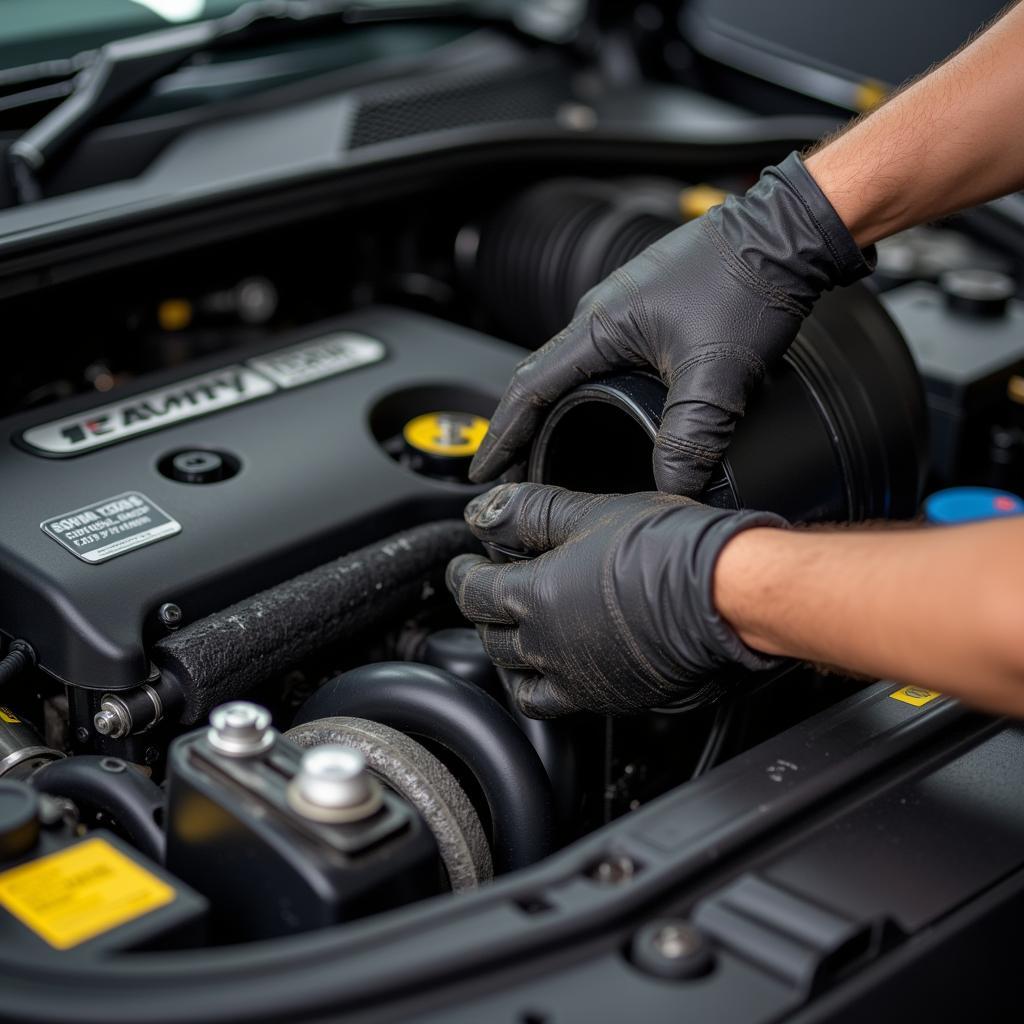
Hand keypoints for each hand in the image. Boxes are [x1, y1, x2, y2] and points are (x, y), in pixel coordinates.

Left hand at [445, 483, 785, 717]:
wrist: (725, 596)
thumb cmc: (667, 550)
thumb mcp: (589, 512)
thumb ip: (528, 512)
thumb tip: (485, 512)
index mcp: (533, 597)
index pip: (472, 590)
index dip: (462, 573)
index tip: (463, 564)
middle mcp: (546, 646)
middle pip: (490, 634)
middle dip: (481, 610)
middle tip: (488, 590)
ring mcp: (577, 678)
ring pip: (516, 674)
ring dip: (506, 651)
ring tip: (514, 631)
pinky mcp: (609, 698)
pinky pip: (553, 703)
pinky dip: (539, 686)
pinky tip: (551, 668)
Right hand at [469, 153, 873, 494]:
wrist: (790, 229)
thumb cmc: (750, 277)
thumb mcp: (717, 370)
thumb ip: (692, 435)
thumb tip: (674, 489)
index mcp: (599, 325)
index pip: (529, 389)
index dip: (503, 436)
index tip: (485, 471)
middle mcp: (601, 314)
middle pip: (541, 381)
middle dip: (520, 430)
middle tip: (511, 472)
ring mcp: (625, 310)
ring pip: (573, 371)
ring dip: (553, 411)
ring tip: (548, 450)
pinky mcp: (652, 311)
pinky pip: (603, 360)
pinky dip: (587, 393)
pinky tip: (603, 413)